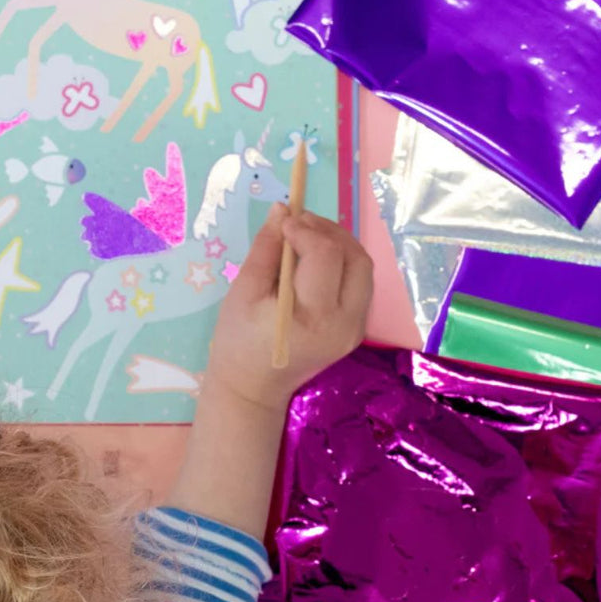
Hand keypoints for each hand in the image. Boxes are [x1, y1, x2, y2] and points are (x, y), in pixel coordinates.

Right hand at [167, 208, 371, 537]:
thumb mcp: (242, 293)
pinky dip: (341, 262)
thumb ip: (265, 251)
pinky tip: (315, 259)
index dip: (306, 229)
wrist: (252, 391)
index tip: (283, 220)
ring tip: (307, 236)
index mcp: (311, 316)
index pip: (325, 256)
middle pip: (355, 258)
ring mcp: (355, 328)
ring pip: (363, 268)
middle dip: (328, 231)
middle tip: (299, 222)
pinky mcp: (356, 329)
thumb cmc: (237, 344)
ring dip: (339, 244)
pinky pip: (359, 283)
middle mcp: (343, 322)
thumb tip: (281, 211)